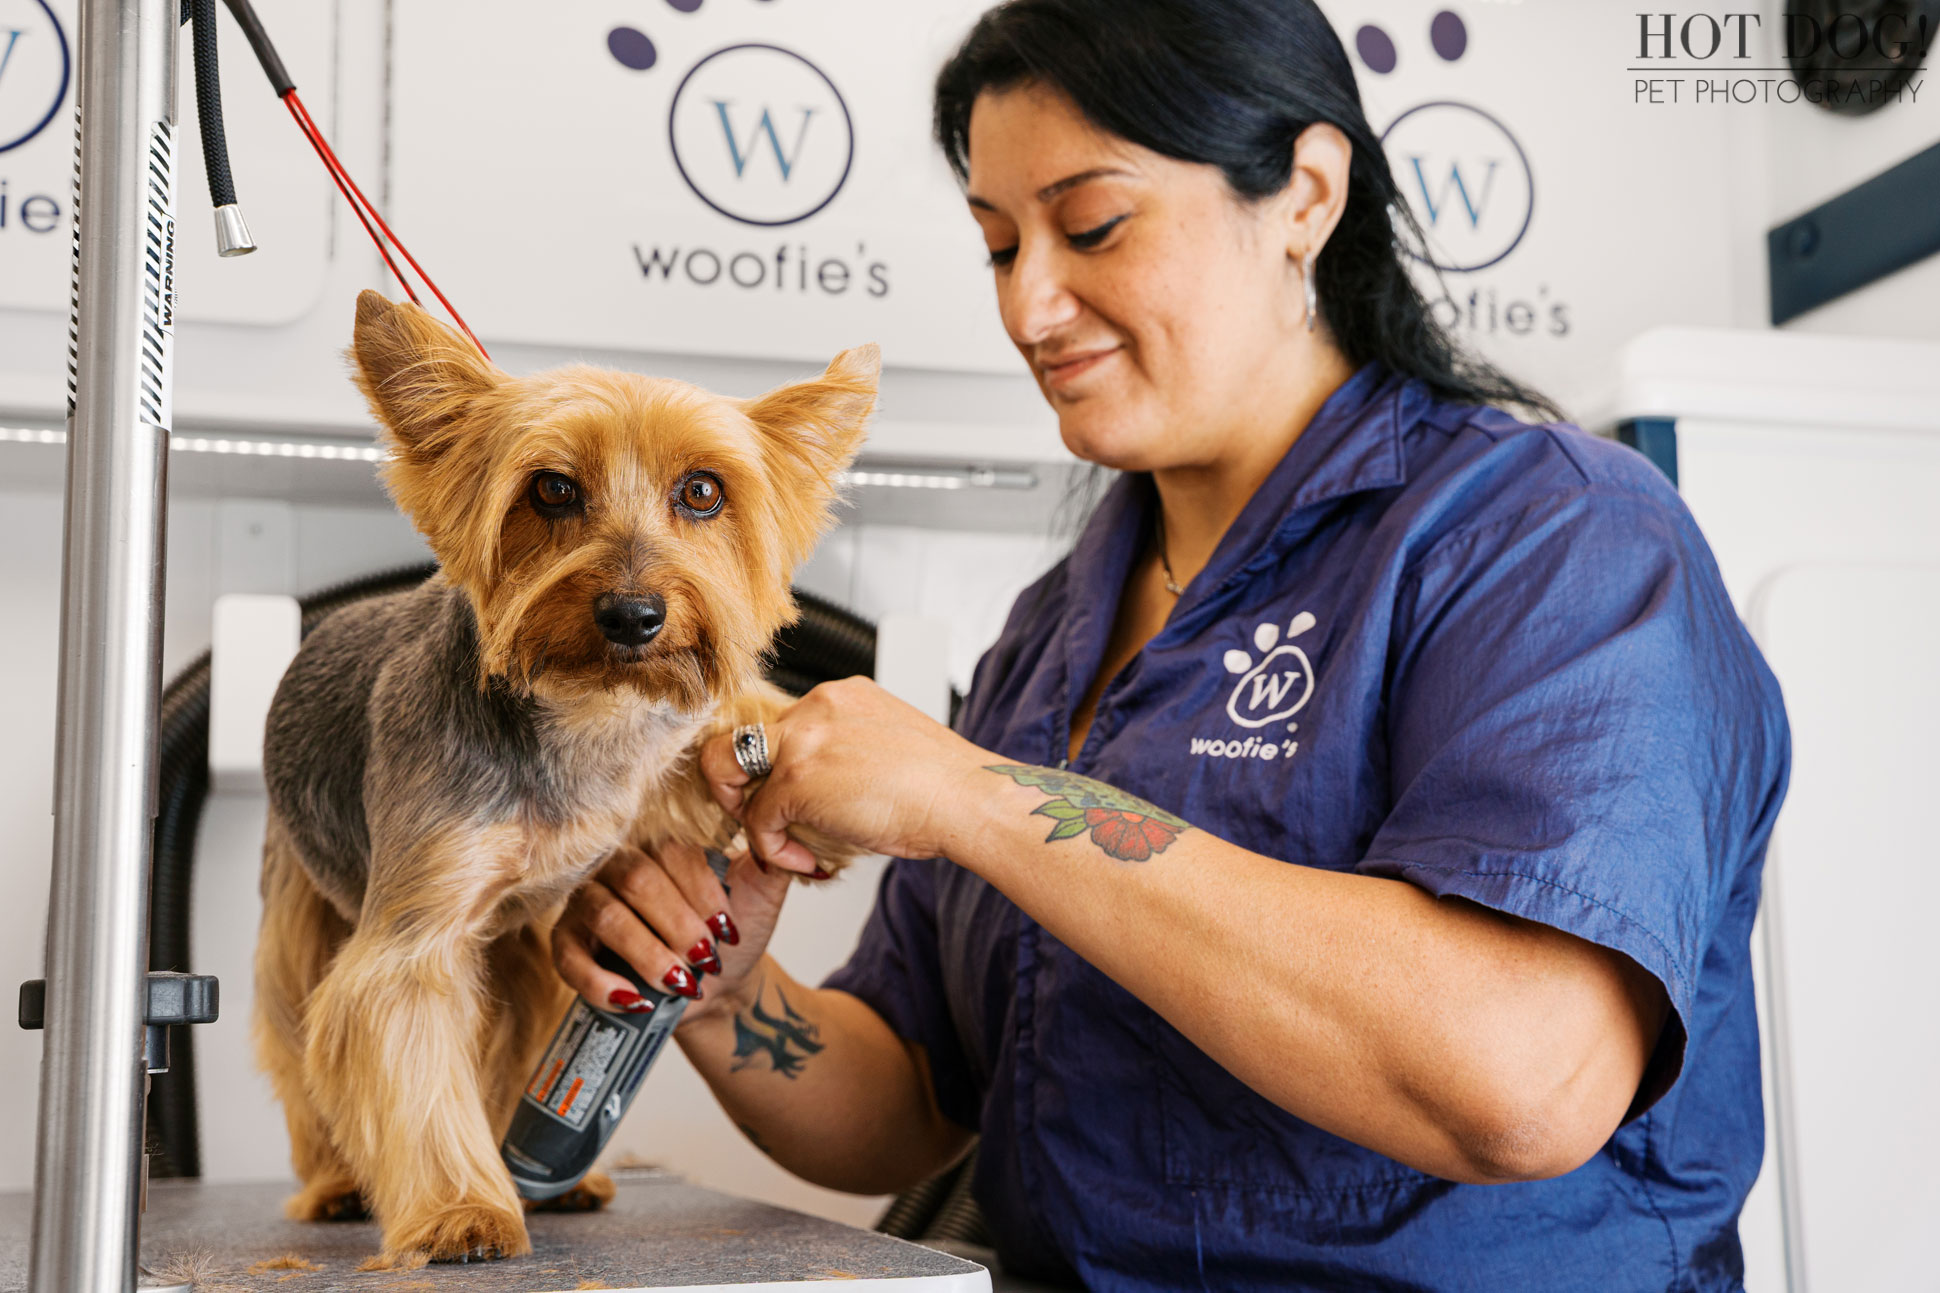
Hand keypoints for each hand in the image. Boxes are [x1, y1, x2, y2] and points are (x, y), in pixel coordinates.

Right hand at [552, 843, 789, 1022]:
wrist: (717, 988)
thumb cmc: (730, 937)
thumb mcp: (761, 898)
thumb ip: (774, 864)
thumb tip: (781, 839)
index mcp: (662, 847)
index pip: (673, 853)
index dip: (703, 895)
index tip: (729, 932)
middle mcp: (619, 866)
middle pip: (637, 880)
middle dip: (678, 926)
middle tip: (707, 960)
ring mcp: (587, 904)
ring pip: (606, 916)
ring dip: (648, 954)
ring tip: (681, 982)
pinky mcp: (568, 945)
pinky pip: (569, 958)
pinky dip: (602, 983)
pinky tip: (635, 1000)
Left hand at [701, 677, 987, 872]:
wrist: (966, 798)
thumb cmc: (942, 786)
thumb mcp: (887, 747)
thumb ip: (848, 753)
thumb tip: (828, 790)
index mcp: (841, 695)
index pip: (781, 726)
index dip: (777, 769)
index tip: (789, 800)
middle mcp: (816, 705)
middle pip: (743, 738)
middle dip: (742, 785)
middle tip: (766, 821)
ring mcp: (802, 740)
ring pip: (726, 768)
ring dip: (745, 813)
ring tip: (779, 844)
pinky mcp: (796, 778)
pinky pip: (757, 819)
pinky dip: (774, 849)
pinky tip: (807, 863)